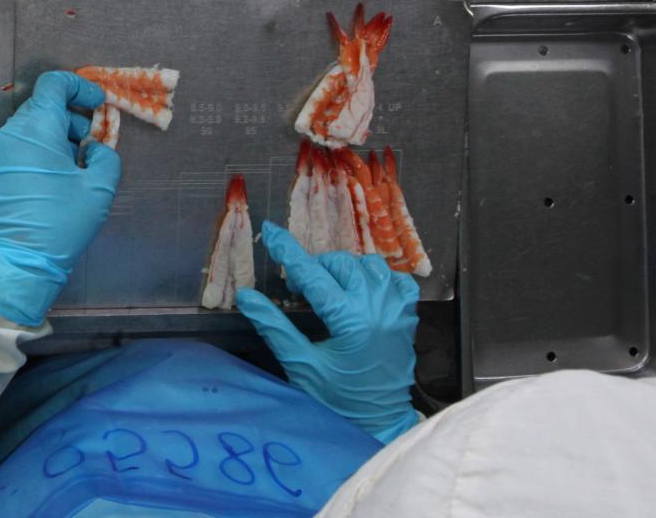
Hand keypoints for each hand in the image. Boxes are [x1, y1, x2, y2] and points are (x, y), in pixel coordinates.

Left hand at [0, 71, 120, 326]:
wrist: (16, 263)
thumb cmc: (60, 222)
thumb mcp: (98, 189)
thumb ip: (105, 157)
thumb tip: (92, 149)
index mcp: (35, 128)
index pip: (53, 84)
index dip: (79, 87)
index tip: (97, 104)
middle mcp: (7, 135)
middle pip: (40, 108)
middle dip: (69, 118)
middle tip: (89, 144)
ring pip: (26, 131)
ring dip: (51, 139)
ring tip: (70, 169)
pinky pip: (13, 152)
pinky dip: (33, 156)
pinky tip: (48, 184)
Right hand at [235, 221, 419, 441]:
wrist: (380, 423)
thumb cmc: (338, 400)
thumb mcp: (301, 366)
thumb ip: (275, 327)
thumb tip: (247, 296)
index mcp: (351, 322)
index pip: (313, 275)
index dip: (289, 251)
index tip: (272, 232)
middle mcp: (378, 308)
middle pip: (341, 264)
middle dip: (314, 268)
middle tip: (297, 288)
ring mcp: (398, 310)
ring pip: (369, 265)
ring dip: (344, 269)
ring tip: (327, 287)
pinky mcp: (408, 316)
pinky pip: (396, 279)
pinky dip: (377, 277)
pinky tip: (361, 289)